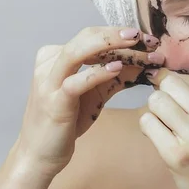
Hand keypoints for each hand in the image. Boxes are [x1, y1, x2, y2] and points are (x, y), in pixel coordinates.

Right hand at [15, 26, 163, 175]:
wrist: (40, 154)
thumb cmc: (68, 120)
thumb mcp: (96, 93)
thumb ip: (116, 75)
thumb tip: (145, 60)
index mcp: (57, 56)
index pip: (92, 36)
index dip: (120, 34)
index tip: (148, 39)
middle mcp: (50, 63)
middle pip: (86, 37)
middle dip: (118, 34)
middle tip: (145, 37)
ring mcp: (49, 81)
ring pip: (77, 52)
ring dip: (110, 45)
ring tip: (134, 41)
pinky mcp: (53, 102)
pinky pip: (75, 82)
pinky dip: (97, 73)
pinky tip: (117, 68)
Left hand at [140, 69, 188, 188]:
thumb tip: (164, 77)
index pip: (188, 78)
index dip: (175, 85)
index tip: (173, 95)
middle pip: (169, 85)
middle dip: (163, 95)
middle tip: (168, 110)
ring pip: (155, 101)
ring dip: (155, 112)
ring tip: (165, 124)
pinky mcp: (176, 154)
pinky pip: (147, 122)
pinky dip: (148, 128)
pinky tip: (160, 137)